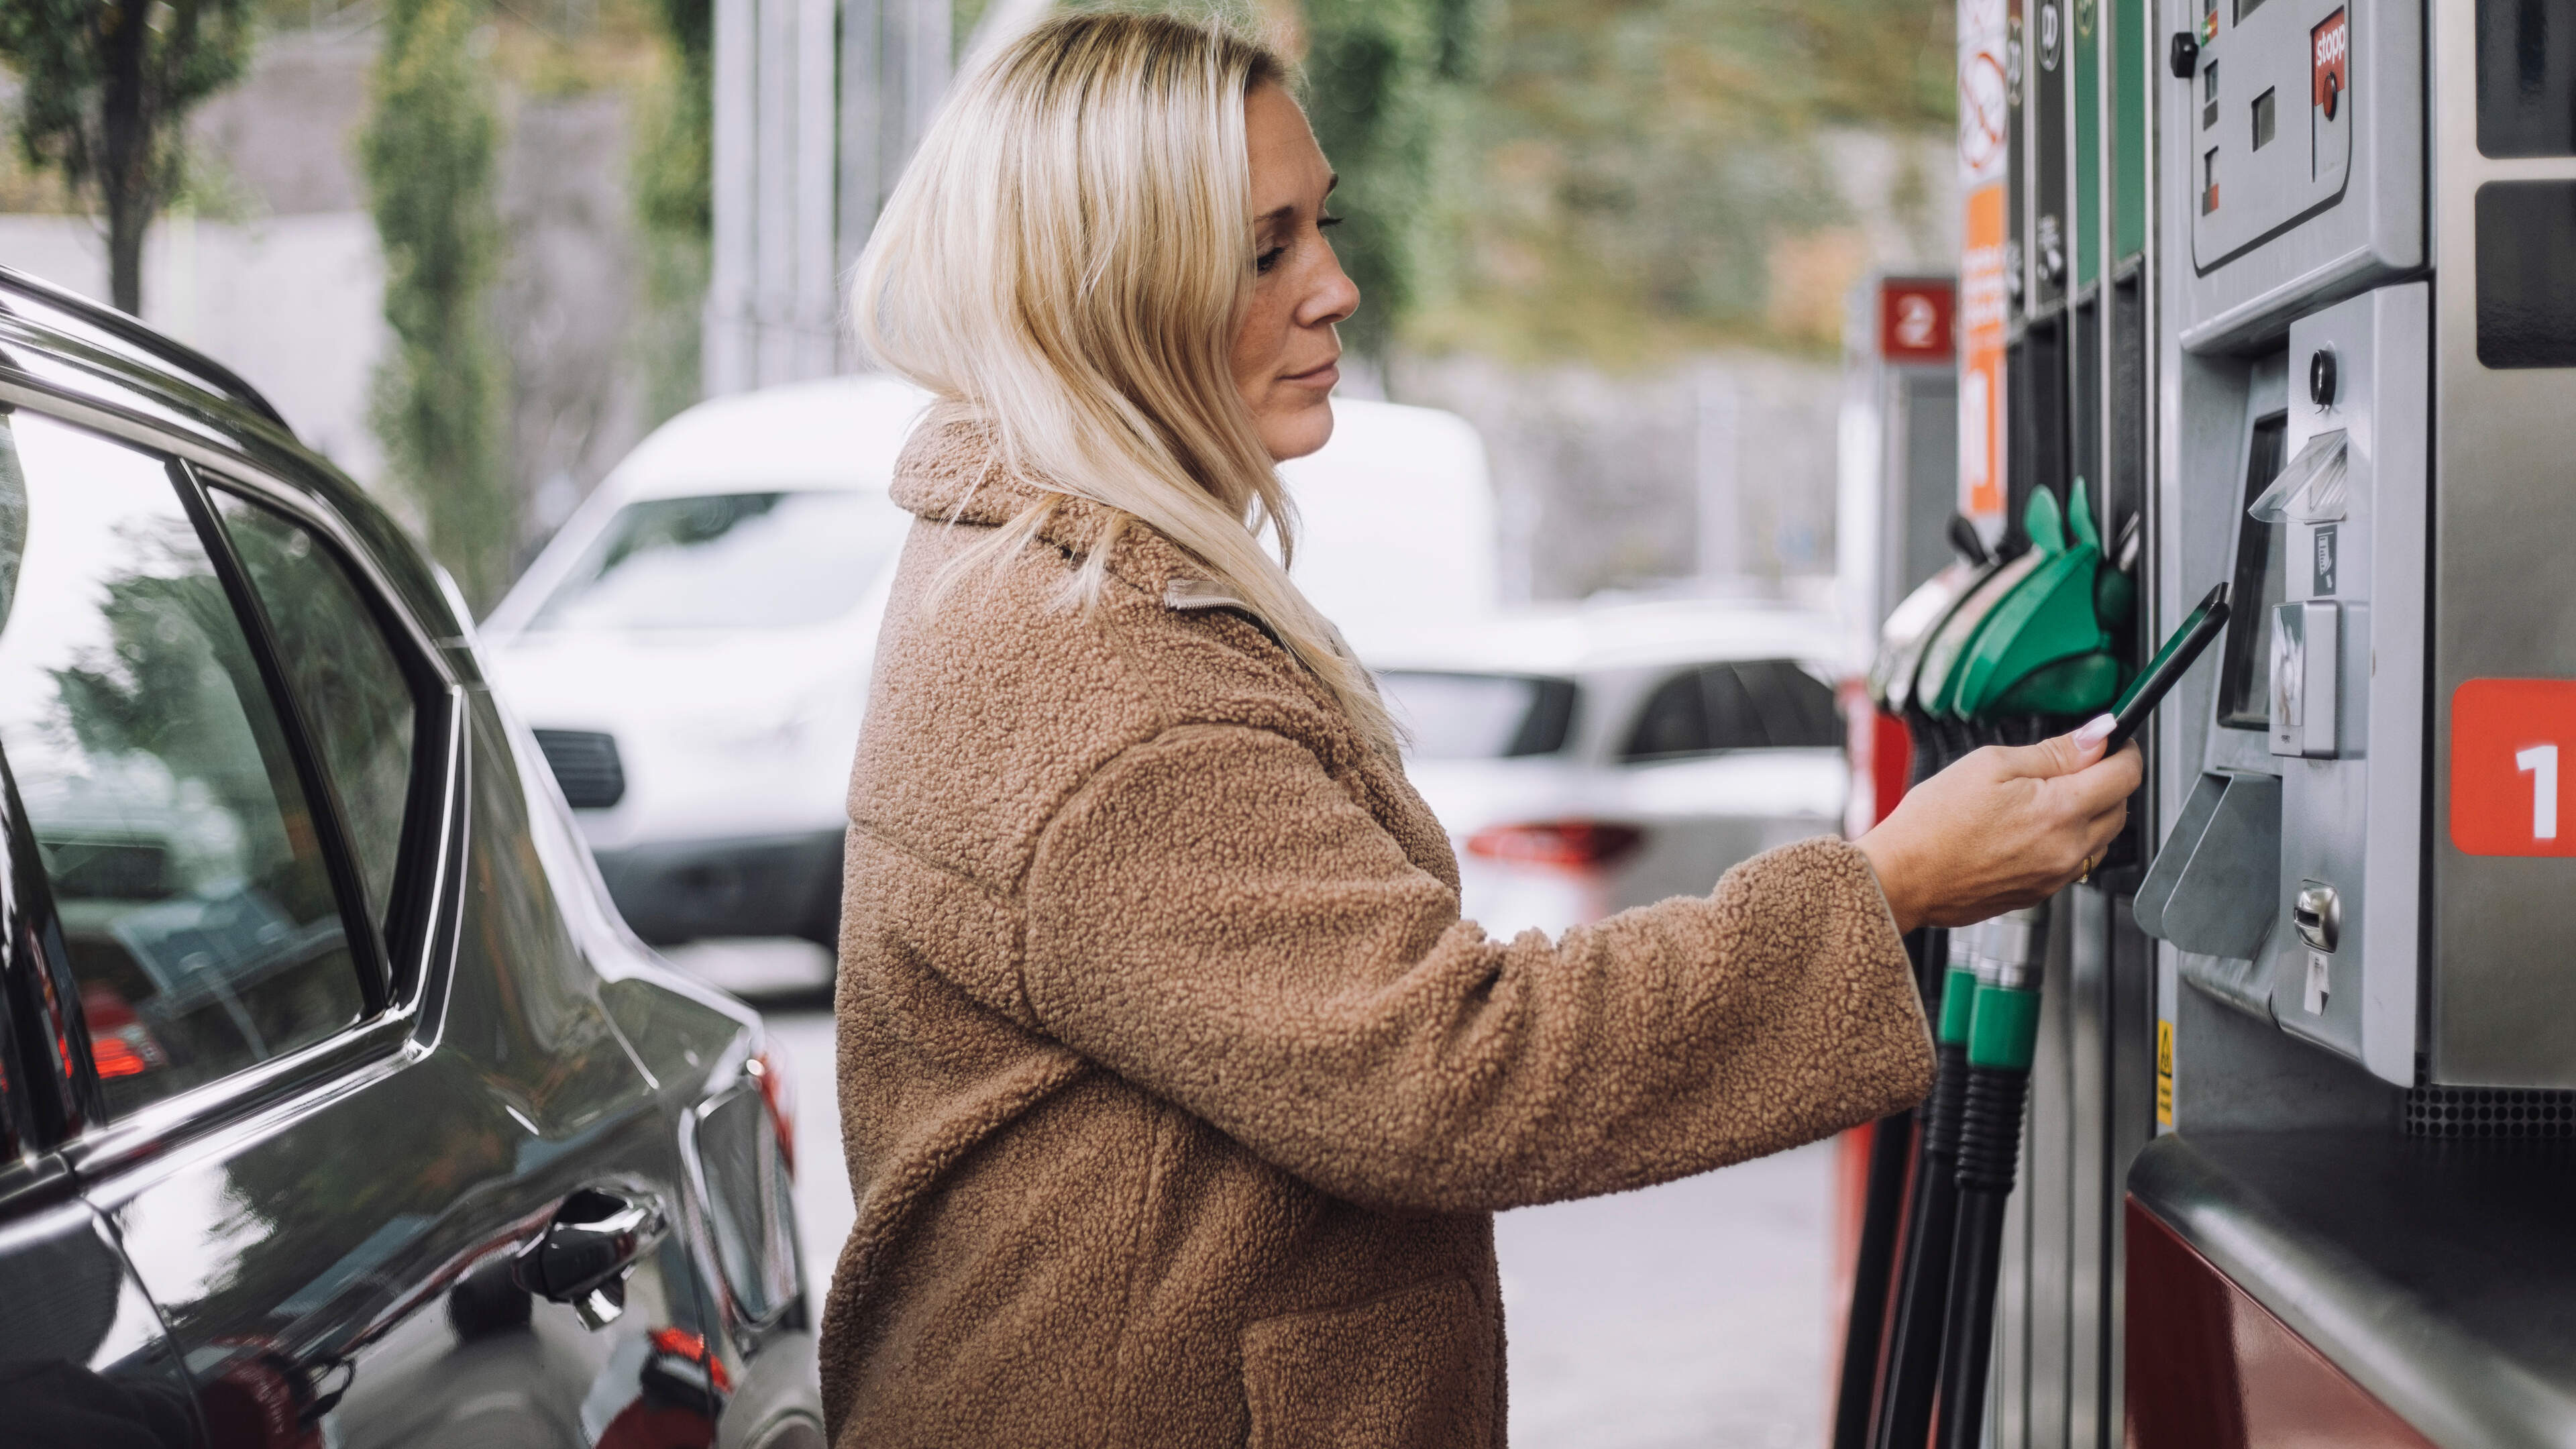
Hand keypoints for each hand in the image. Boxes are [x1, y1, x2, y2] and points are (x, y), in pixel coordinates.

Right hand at [1857, 715, 2140, 932]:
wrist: (1902, 877)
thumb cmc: (1934, 822)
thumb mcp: (1991, 764)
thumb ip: (2053, 751)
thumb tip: (2097, 736)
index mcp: (2061, 810)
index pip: (2125, 775)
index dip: (2122, 749)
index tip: (2109, 740)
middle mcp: (2068, 849)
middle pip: (2120, 808)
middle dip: (2107, 780)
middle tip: (2071, 765)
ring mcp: (2056, 877)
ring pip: (2101, 839)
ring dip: (2090, 814)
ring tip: (2044, 800)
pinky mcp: (2040, 894)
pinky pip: (2074, 863)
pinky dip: (2067, 841)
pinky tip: (2029, 829)